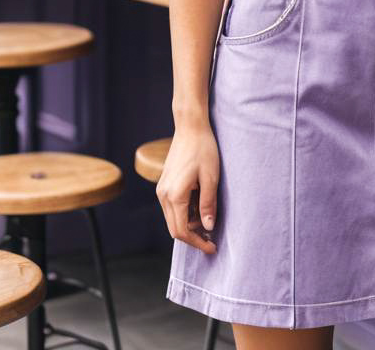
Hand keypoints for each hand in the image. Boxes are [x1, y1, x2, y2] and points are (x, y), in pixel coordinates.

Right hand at [156, 125, 220, 252]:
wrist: (190, 127)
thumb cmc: (203, 149)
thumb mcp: (211, 177)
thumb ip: (208, 204)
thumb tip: (207, 228)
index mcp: (175, 195)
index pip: (182, 231)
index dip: (197, 243)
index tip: (212, 247)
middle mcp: (163, 195)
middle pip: (175, 229)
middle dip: (193, 238)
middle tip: (211, 240)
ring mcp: (162, 190)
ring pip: (173, 219)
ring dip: (189, 226)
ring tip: (208, 223)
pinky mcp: (164, 184)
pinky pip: (172, 208)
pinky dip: (184, 214)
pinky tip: (199, 209)